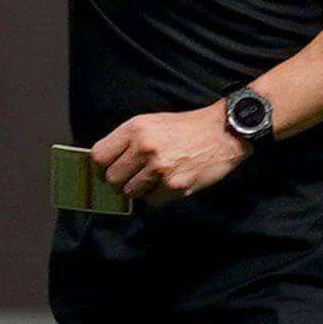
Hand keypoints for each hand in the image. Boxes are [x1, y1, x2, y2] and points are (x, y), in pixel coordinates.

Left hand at [90, 103, 249, 206]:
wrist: (224, 132)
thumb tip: (104, 164)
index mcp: (135, 129)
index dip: (101, 167)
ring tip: (156, 177)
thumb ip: (126, 141)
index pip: (98, 156)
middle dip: (121, 180)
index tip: (107, 170)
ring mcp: (160, 167)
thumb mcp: (150, 123)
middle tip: (136, 176)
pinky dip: (158, 196)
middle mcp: (145, 147)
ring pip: (131, 192)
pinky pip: (152, 201)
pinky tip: (170, 181)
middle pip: (112, 179)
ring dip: (141, 189)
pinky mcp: (175, 185)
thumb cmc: (185, 128)